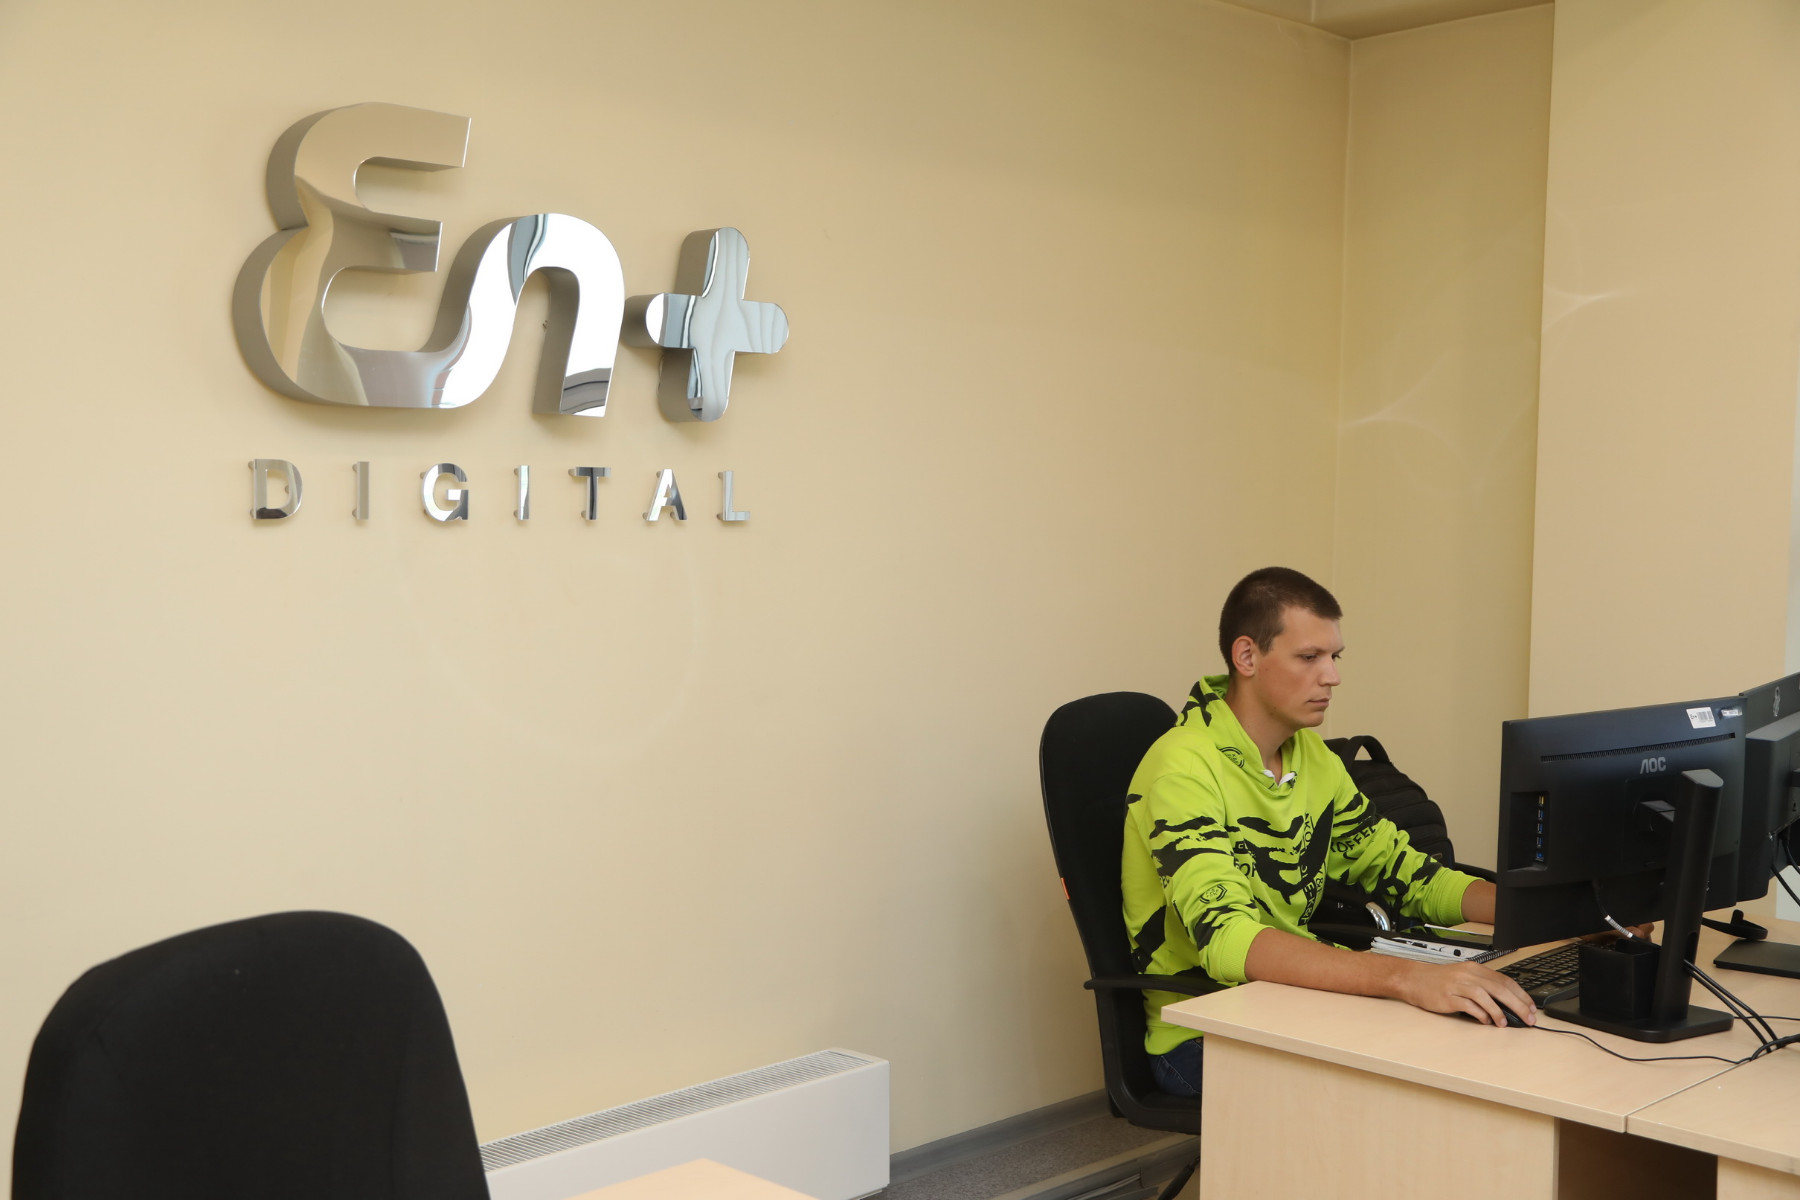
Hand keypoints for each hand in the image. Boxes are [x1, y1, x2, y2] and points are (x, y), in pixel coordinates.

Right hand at [1392, 960, 1535, 1026]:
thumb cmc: (1439, 981)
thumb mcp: (1464, 978)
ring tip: (1505, 1023)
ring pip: (1486, 997)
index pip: (1505, 981)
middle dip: (1518, 1005)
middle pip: (1500, 989)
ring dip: (1499, 1012)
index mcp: (1475, 969)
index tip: (1531, 1007)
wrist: (1413, 979)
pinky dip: (1480, 1014)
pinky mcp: (1448, 997)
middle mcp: (1468, 975)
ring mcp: (1458, 985)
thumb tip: (1506, 1003)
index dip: (1521, 995)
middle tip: (1529, 1018)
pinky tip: (1485, 1021)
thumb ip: (1483, 987)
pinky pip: (1469, 1006)